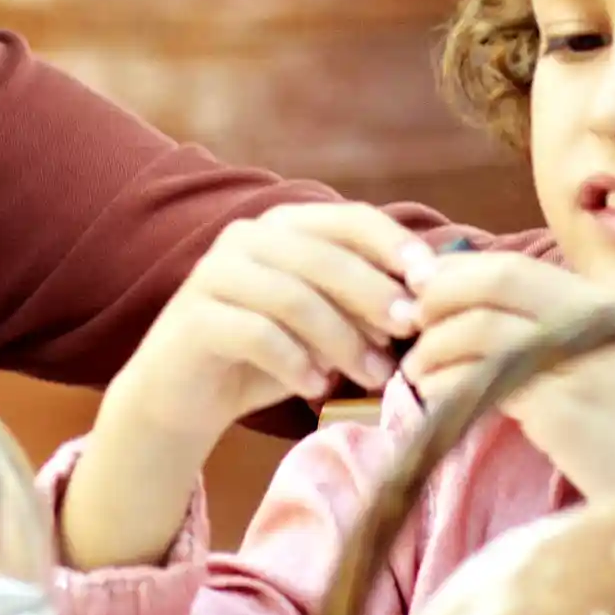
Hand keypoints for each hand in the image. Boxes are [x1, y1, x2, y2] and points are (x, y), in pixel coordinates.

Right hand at [59, 205, 426, 567]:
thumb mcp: (324, 328)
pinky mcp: (194, 318)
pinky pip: (256, 333)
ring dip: (341, 338)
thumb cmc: (267, 357)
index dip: (393, 244)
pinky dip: (295, 362)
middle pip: (323, 255)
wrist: (183, 396)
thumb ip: (364, 307)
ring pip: (293, 296)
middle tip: (408, 333)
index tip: (431, 283)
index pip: (347, 218)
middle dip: (373, 294)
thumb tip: (427, 303)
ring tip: (371, 377)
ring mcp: (214, 274)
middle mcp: (245, 239)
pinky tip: (314, 387)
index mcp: (282, 227)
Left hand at [404, 247, 614, 501]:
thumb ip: (572, 343)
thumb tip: (491, 330)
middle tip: (407, 323)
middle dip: (436, 296)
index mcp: (610, 308)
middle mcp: (599, 322)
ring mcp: (583, 364)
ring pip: (479, 327)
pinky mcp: (567, 413)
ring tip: (417, 371)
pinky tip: (434, 400)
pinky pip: (485, 379)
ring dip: (432, 346)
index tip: (422, 291)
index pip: (516, 268)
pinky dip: (446, 383)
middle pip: (495, 280)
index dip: (457, 273)